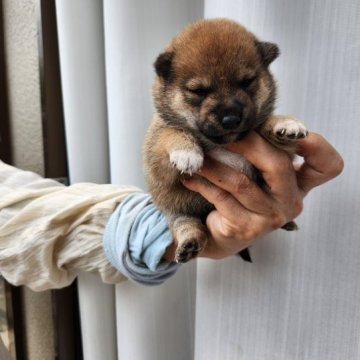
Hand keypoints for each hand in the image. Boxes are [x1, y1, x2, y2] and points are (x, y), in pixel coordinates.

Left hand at [181, 132, 342, 258]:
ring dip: (213, 165)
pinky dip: (202, 184)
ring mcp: (271, 218)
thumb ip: (262, 147)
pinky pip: (222, 198)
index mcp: (300, 182)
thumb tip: (243, 122)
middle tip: (220, 134)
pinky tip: (189, 177)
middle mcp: (291, 201)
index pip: (326, 165)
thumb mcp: (256, 168)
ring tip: (195, 156)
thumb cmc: (242, 193)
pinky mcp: (248, 229)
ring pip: (241, 182)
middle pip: (278, 164)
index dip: (316, 145)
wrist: (223, 232)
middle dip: (246, 143)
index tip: (286, 130)